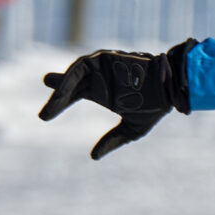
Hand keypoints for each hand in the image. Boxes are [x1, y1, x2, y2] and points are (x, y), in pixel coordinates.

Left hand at [40, 43, 193, 158]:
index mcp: (104, 92)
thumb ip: (112, 140)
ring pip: (74, 75)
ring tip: (53, 108)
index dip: (59, 101)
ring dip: (61, 90)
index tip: (44, 116)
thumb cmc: (156, 106)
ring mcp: (101, 67)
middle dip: (56, 95)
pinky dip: (69, 79)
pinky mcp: (104, 57)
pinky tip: (62, 93)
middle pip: (71, 84)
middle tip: (44, 115)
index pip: (75, 93)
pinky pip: (80, 67)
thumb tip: (93, 157)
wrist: (171, 87)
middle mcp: (100, 78)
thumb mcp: (131, 129)